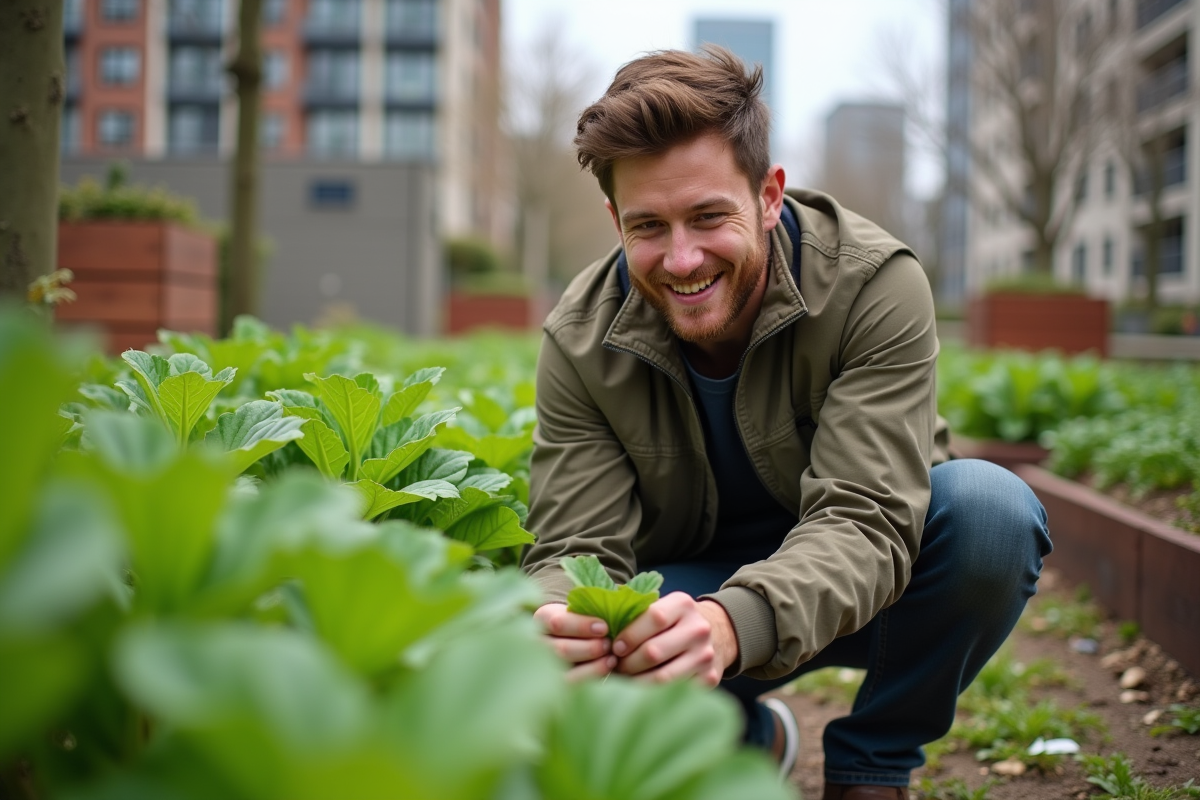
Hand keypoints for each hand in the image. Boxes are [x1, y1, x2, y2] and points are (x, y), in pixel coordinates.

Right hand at [533, 602, 617, 680]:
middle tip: (608, 645)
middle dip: (590, 648)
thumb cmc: (579, 619)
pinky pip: (573, 685)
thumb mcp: (579, 610)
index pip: (558, 624)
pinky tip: (606, 667)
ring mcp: (543, 666)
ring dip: (594, 665)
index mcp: (542, 618)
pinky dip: (592, 676)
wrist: (568, 636)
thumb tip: (605, 625)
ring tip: (611, 658)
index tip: (604, 628)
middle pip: (562, 650)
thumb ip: (589, 613)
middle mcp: (537, 644)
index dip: (582, 626)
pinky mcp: (554, 683)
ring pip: (566, 671)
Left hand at [611, 593, 738, 686]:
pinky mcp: (709, 679)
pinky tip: (641, 692)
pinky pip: (674, 692)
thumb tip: (602, 632)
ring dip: (636, 682)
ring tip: (624, 681)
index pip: (653, 618)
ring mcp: (705, 656)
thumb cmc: (675, 622)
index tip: (615, 647)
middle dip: (627, 663)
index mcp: (683, 605)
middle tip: (616, 667)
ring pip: (662, 678)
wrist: (718, 634)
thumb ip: (637, 614)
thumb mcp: (663, 607)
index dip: (629, 634)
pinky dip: (653, 695)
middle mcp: (698, 629)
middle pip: (654, 651)